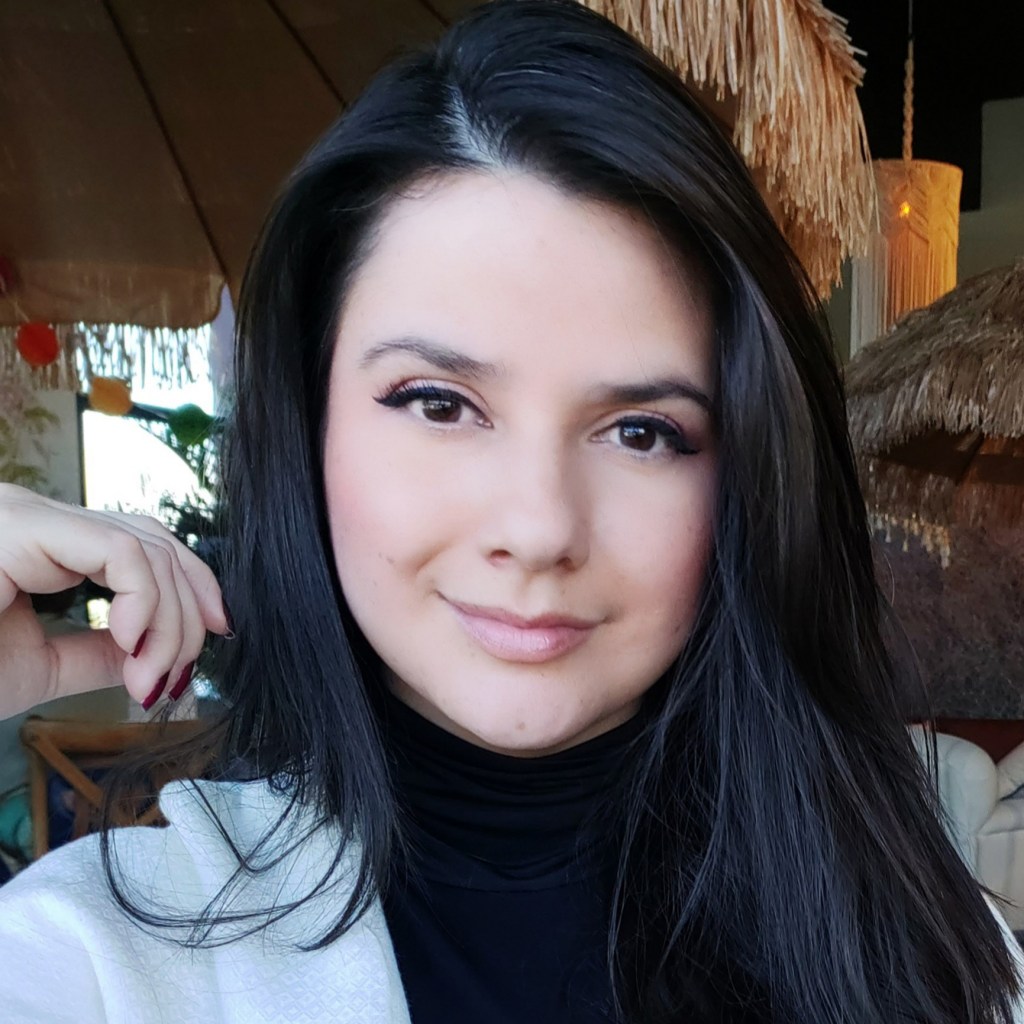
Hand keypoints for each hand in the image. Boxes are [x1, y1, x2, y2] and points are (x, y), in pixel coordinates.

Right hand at [0, 483, 230, 721]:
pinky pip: (117, 551)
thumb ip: (98, 650)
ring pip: (144, 544)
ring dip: (169, 615)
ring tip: (150, 673)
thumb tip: (157, 653)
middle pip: (153, 539)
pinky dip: (145, 600)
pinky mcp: (18, 525)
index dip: (191, 586)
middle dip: (189, 608)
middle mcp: (36, 519)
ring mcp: (25, 515)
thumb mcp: (38, 665)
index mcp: (39, 544)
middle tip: (179, 673)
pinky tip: (132, 642)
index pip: (140, 543)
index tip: (215, 638)